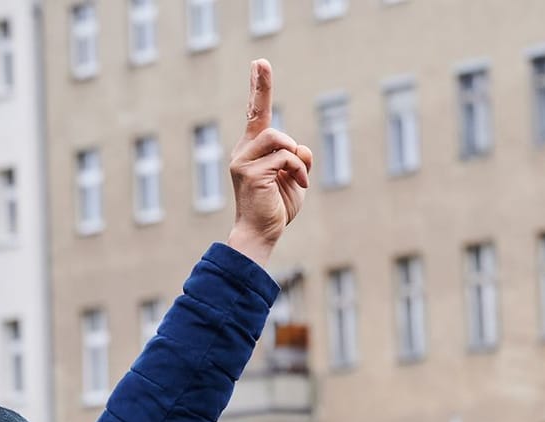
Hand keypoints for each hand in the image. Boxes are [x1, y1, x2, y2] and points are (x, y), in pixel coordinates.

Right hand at [226, 60, 313, 262]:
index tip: (259, 64)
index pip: (255, 114)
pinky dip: (298, 169)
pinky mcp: (250, 171)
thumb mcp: (295, 180)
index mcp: (252, 151)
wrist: (261, 234)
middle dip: (261, 88)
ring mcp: (243, 160)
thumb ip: (298, 160)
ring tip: (298, 178)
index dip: (258, 89)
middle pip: (259, 114)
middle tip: (261, 63)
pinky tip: (300, 184)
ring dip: (295, 157)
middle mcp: (243, 151)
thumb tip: (301, 147)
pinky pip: (286, 156)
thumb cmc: (277, 209)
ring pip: (279, 137)